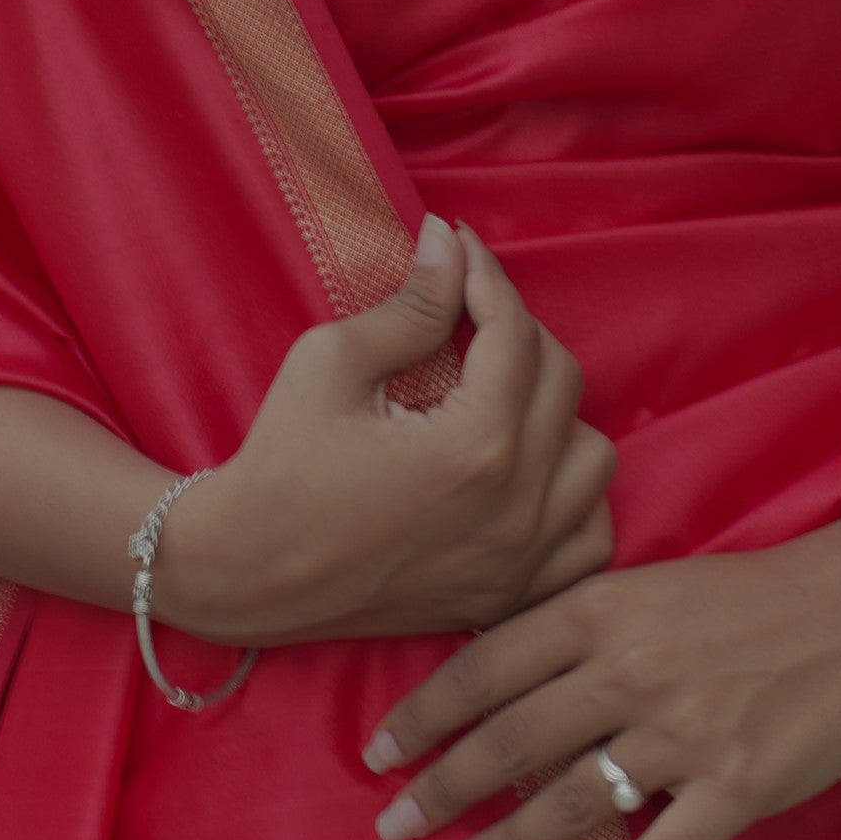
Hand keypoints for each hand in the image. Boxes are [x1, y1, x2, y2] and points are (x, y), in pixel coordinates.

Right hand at [161, 216, 614, 647]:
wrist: (247, 572)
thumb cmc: (279, 464)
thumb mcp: (331, 363)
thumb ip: (411, 304)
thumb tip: (448, 243)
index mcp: (474, 446)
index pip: (514, 332)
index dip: (486, 276)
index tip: (459, 248)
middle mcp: (514, 508)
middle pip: (563, 383)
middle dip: (519, 332)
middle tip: (468, 315)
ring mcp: (519, 562)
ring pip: (593, 460)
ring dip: (556, 416)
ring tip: (500, 398)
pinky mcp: (510, 596)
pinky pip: (589, 540)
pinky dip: (573, 501)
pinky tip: (529, 476)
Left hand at [360, 509, 840, 839]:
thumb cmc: (759, 593)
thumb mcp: (655, 586)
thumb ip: (584, 630)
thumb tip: (501, 680)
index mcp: (605, 607)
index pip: (484, 665)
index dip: (424, 715)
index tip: (379, 753)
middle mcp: (632, 667)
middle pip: (509, 740)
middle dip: (441, 789)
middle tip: (393, 826)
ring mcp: (686, 731)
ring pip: (568, 803)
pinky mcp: (740, 786)